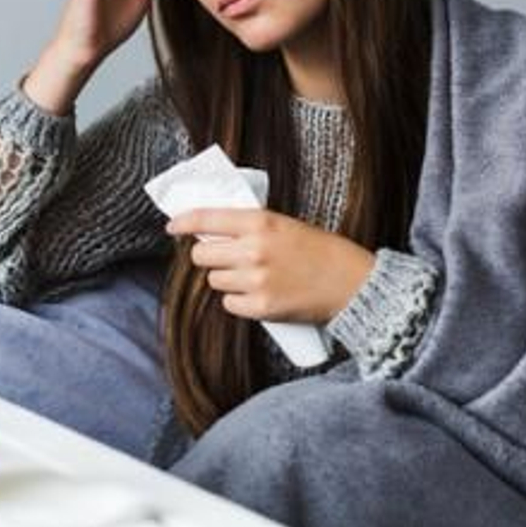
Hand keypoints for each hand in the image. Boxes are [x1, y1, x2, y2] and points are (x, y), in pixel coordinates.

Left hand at [165, 209, 376, 323]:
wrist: (352, 284)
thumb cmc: (322, 252)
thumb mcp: (286, 225)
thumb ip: (251, 227)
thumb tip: (214, 231)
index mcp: (261, 223)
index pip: (207, 218)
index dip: (184, 221)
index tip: (173, 226)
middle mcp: (254, 250)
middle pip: (202, 255)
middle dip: (209, 255)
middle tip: (225, 256)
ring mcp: (255, 281)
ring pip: (215, 280)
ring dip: (226, 278)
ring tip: (252, 276)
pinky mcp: (260, 307)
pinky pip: (229, 304)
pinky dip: (239, 301)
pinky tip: (258, 294)